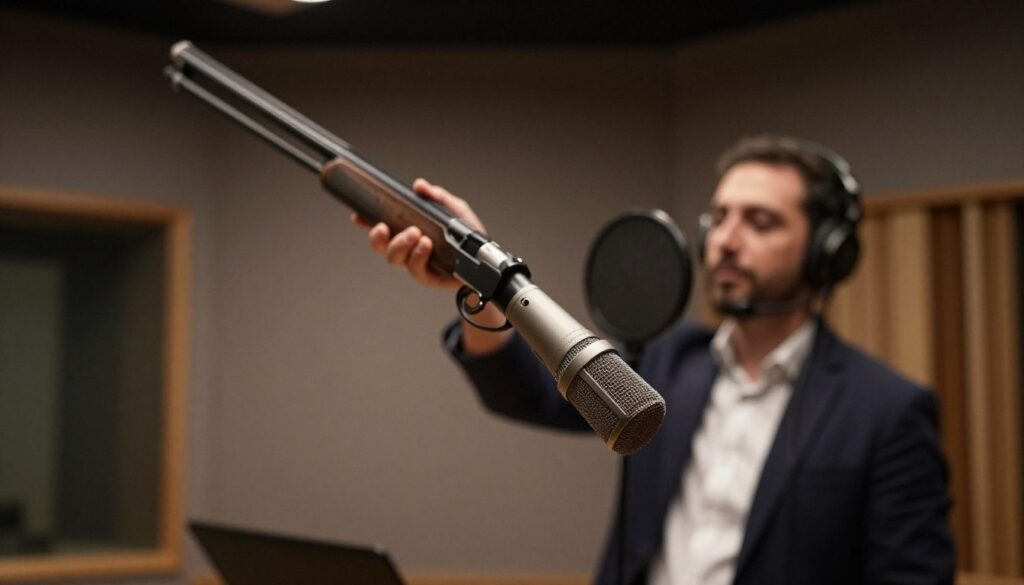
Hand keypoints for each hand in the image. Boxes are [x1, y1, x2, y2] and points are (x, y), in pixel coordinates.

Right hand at [350, 178, 484, 289]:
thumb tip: (419, 185)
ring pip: (394, 258)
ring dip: (400, 244)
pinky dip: (418, 256)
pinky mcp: (427, 276)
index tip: (357, 215)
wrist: (485, 259)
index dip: (366, 221)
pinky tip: (426, 246)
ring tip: (416, 235)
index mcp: (408, 229)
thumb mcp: (455, 209)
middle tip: (384, 227)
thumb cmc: (467, 234)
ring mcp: (416, 263)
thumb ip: (437, 196)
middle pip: (380, 246)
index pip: (381, 225)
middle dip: (376, 237)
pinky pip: (415, 269)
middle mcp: (408, 248)